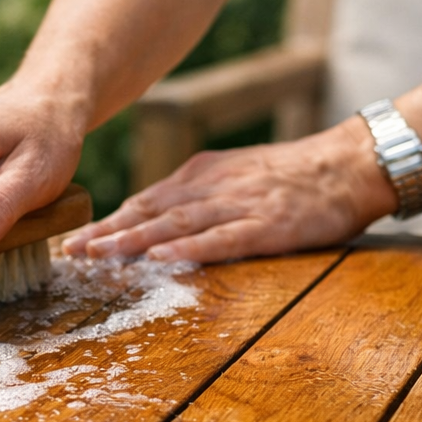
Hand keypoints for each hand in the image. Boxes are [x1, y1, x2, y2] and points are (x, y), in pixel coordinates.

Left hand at [60, 120, 396, 262]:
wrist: (349, 164)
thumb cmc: (293, 175)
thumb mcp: (234, 172)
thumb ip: (195, 193)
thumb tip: (153, 215)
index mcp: (202, 174)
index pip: (145, 200)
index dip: (109, 221)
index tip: (77, 239)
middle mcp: (212, 187)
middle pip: (149, 211)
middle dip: (108, 232)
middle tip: (71, 250)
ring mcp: (239, 205)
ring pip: (176, 223)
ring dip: (133, 239)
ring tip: (100, 254)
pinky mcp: (267, 225)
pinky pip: (221, 238)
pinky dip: (188, 248)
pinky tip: (161, 257)